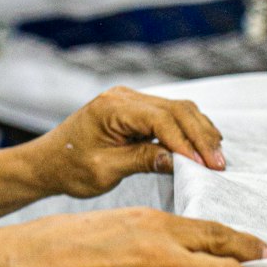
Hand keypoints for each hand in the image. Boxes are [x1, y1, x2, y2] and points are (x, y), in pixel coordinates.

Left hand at [27, 87, 225, 199]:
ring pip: (179, 110)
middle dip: (201, 137)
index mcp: (112, 107)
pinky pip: (170, 116)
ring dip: (199, 133)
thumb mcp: (104, 170)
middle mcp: (124, 97)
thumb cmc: (68, 167)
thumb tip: (179, 161)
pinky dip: (188, 132)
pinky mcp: (136, 111)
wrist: (47, 162)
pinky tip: (201, 150)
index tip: (204, 165)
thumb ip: (141, 161)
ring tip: (216, 159)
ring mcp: (131, 101)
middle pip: (177, 109)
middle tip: (219, 165)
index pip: (161, 119)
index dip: (186, 142)